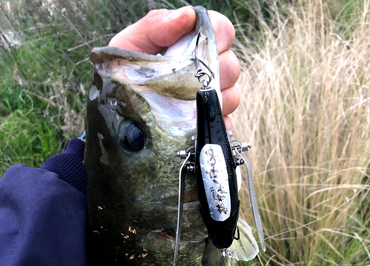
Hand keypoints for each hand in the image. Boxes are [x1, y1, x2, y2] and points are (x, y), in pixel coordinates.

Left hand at [109, 7, 239, 128]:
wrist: (116, 108)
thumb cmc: (124, 72)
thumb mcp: (132, 44)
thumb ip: (156, 25)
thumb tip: (188, 16)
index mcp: (193, 43)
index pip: (223, 31)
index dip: (218, 36)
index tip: (199, 47)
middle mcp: (208, 69)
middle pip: (232, 66)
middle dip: (213, 72)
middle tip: (187, 81)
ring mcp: (211, 98)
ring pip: (232, 96)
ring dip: (213, 100)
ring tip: (185, 106)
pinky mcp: (209, 123)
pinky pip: (222, 124)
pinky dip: (210, 125)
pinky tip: (191, 126)